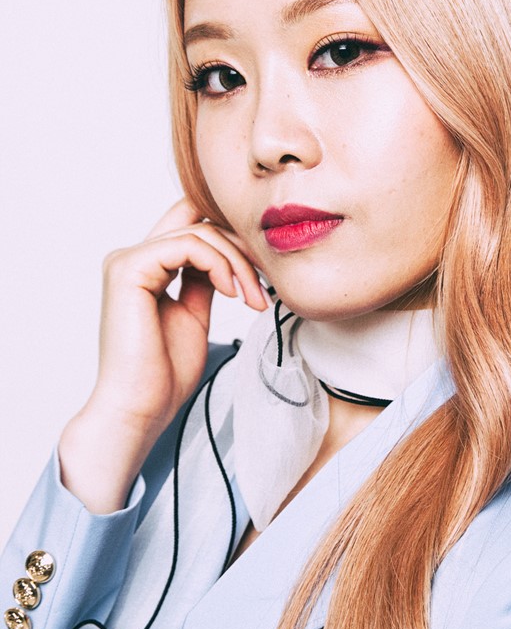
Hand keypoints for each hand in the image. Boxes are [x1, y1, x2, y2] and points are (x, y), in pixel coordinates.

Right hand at [58, 197, 267, 511]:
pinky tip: (231, 292)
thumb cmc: (164, 374)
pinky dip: (219, 264)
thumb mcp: (194, 314)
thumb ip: (203, 280)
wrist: (141, 408)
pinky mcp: (129, 267)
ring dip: (237, 262)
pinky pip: (188, 244)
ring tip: (253, 297)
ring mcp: (127, 259)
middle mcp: (132, 257)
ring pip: (200, 231)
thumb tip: (227, 257)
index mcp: (145, 267)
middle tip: (265, 286)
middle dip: (241, 248)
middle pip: (200, 221)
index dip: (230, 235)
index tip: (261, 270)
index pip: (190, 221)